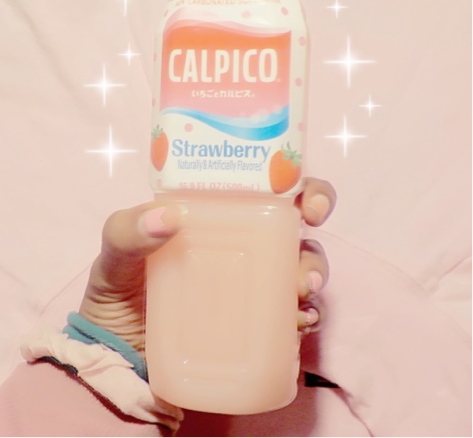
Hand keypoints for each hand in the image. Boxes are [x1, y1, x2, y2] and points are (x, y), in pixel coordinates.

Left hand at [78, 177, 335, 353]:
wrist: (118, 350)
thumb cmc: (119, 288)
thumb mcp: (115, 252)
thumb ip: (127, 230)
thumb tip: (165, 217)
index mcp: (219, 215)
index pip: (267, 187)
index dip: (300, 186)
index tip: (307, 200)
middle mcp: (243, 243)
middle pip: (295, 226)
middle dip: (315, 233)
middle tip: (309, 239)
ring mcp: (253, 282)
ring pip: (301, 266)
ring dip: (313, 274)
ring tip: (303, 291)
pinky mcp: (257, 320)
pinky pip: (293, 312)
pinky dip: (306, 314)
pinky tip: (299, 321)